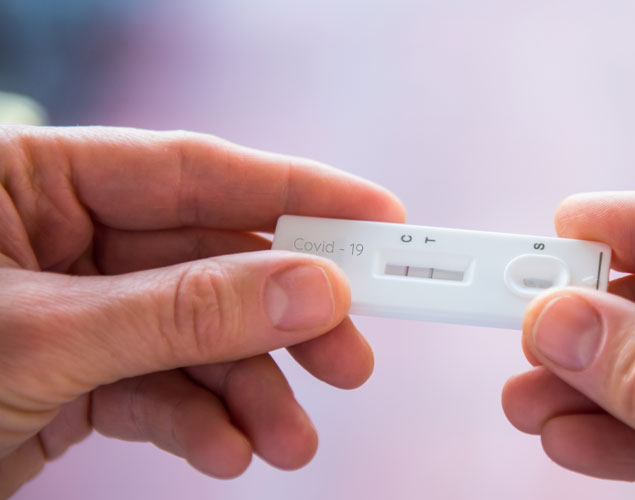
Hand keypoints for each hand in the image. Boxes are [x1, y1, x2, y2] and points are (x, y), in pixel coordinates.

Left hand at [0, 126, 404, 496]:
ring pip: (194, 338)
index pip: (193, 171)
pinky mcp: (75, 378)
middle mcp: (61, 235)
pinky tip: (226, 451)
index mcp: (36, 182)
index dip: (295, 192)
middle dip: (281, 320)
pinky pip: (157, 390)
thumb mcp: (47, 336)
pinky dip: (197, 424)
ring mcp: (74, 309)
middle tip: (348, 356)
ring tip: (287, 439)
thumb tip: (313, 290)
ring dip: (248, 393)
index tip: (379, 216)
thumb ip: (182, 311)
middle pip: (210, 263)